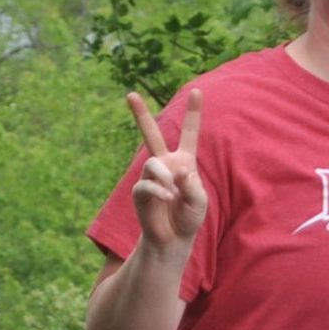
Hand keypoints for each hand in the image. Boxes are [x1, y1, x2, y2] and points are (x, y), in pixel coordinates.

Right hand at [127, 88, 207, 253]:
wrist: (173, 238)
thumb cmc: (189, 216)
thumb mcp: (199, 200)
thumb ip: (191, 185)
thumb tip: (176, 171)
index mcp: (184, 161)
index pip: (189, 133)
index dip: (193, 113)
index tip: (198, 91)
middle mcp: (165, 164)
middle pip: (151, 134)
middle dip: (140, 114)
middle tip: (130, 94)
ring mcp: (150, 176)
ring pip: (153, 163)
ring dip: (165, 178)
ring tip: (174, 195)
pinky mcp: (140, 191)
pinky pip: (146, 184)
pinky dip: (159, 191)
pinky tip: (168, 198)